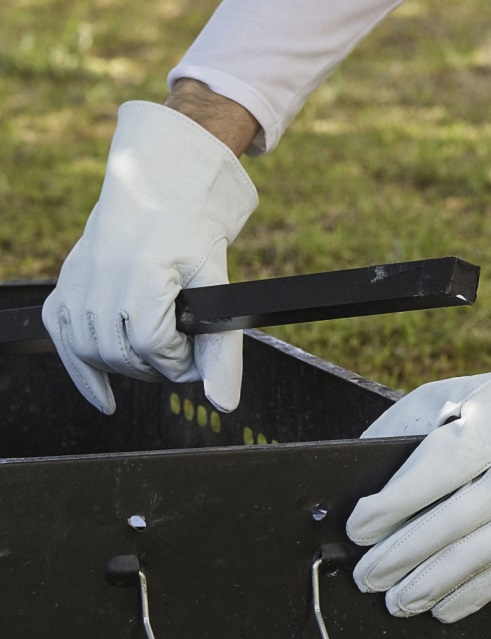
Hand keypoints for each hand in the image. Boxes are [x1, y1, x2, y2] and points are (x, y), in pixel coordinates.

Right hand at [42, 100, 257, 413]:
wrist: (164, 178)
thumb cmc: (195, 225)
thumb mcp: (218, 284)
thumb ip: (222, 348)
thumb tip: (224, 404)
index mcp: (141, 272)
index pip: (151, 347)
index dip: (179, 362)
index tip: (197, 358)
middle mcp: (100, 275)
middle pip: (120, 354)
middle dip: (156, 367)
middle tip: (182, 359)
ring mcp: (78, 277)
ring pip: (89, 350)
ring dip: (125, 368)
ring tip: (156, 359)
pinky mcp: (67, 279)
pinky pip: (61, 332)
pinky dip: (80, 366)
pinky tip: (104, 395)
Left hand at [347, 295, 490, 621]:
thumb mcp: (454, 394)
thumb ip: (405, 423)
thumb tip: (361, 460)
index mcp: (487, 432)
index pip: (429, 478)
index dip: (388, 509)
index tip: (357, 528)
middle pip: (448, 525)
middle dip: (399, 556)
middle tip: (364, 576)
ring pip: (475, 557)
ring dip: (428, 585)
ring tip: (393, 601)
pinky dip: (469, 595)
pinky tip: (438, 607)